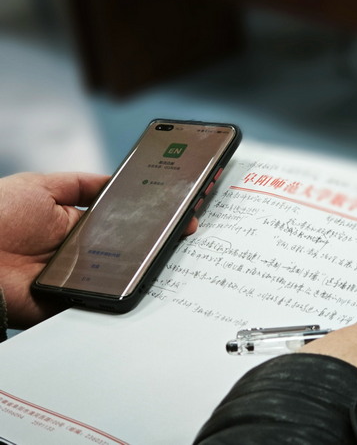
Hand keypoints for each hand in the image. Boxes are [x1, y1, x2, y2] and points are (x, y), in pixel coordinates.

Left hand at [0, 172, 199, 328]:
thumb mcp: (41, 187)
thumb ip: (80, 184)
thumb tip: (115, 179)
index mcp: (81, 224)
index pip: (126, 218)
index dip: (152, 213)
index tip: (180, 204)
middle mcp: (88, 251)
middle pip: (133, 246)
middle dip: (163, 237)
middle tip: (191, 225)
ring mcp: (85, 278)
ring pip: (127, 273)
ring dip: (153, 265)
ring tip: (183, 249)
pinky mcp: (76, 302)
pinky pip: (108, 300)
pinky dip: (131, 295)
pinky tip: (157, 280)